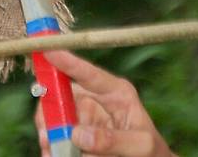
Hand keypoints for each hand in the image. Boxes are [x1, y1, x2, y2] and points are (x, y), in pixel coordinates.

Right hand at [35, 51, 174, 156]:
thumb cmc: (151, 151)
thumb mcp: (140, 145)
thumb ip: (113, 139)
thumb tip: (78, 134)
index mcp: (116, 92)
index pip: (89, 74)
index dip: (67, 61)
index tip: (48, 50)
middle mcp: (95, 99)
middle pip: (63, 94)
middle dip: (50, 109)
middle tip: (45, 131)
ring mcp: (83, 116)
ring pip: (54, 115)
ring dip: (48, 131)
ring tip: (50, 150)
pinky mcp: (75, 132)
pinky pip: (54, 134)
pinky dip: (50, 145)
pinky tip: (52, 154)